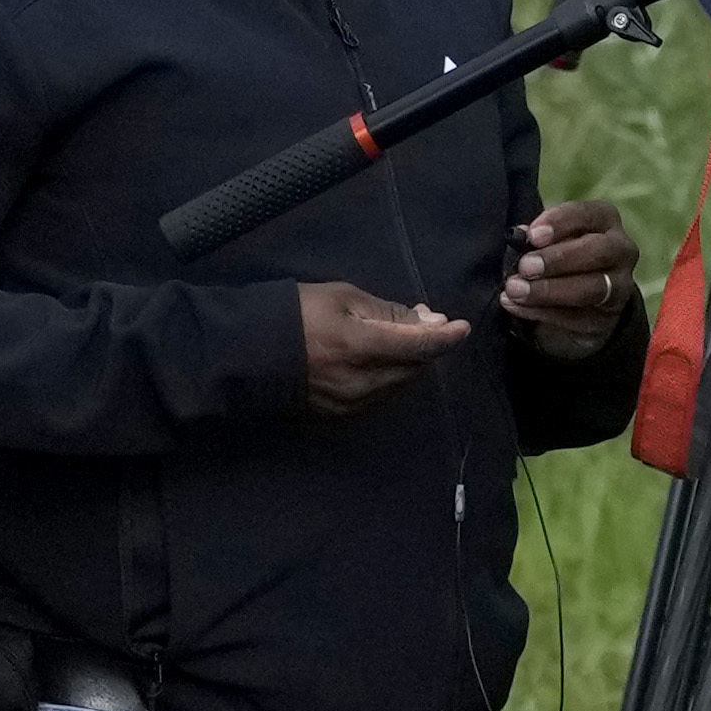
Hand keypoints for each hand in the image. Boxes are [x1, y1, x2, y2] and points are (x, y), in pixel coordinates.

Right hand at [294, 285, 470, 415]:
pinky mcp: (342, 413)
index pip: (420, 346)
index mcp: (362, 347)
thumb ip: (387, 312)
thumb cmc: (296, 313)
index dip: (446, 337)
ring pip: (398, 383)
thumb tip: (427, 320)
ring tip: (395, 337)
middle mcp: (364, 382)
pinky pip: (379, 394)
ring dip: (406, 361)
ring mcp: (353, 402)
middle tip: (422, 322)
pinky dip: (387, 375)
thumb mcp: (341, 297)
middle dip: (424, 346)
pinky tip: (375, 358)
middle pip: (414, 368)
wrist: (249, 352)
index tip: (462, 326)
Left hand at [502, 197, 638, 355]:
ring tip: (515, 290)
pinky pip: (578, 317)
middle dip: (558, 259)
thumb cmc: (560, 250)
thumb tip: (519, 236)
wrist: (583, 295)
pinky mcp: (609, 316)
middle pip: (596, 251)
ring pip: (592, 288)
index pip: (586, 214)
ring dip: (550, 290)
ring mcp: (620, 284)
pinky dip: (544, 312)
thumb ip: (537, 237)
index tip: (532, 236)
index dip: (559, 223)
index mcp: (605, 218)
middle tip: (525, 267)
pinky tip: (517, 306)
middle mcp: (621, 249)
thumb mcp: (552, 237)